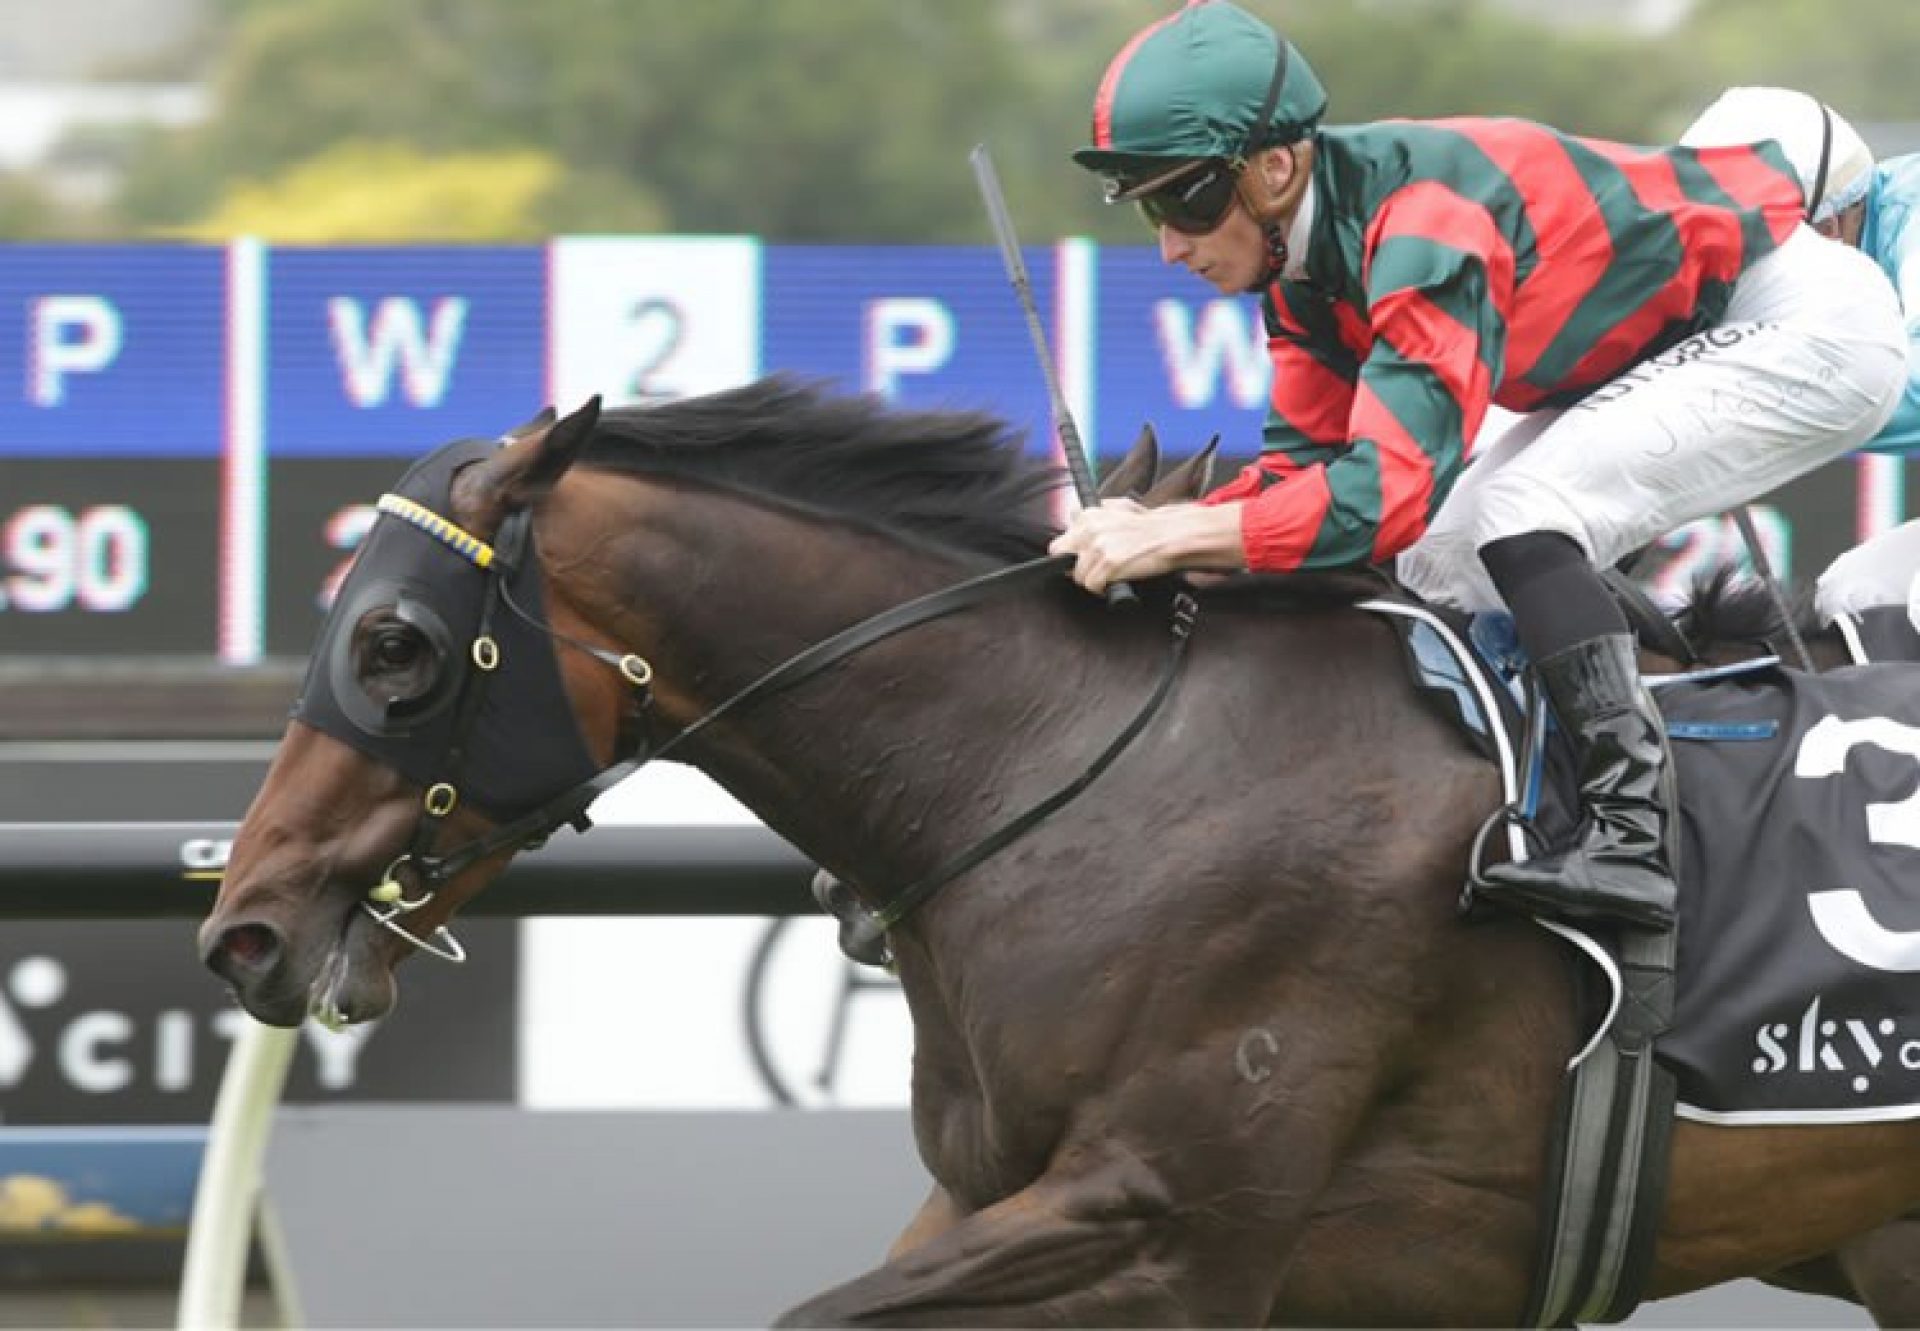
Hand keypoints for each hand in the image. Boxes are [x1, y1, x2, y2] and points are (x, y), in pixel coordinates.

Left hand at [1049, 497, 1184, 594]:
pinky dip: (1102, 589)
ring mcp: (1099, 546)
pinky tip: (1114, 582)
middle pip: (1062, 559)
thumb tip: (1074, 519)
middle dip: (1075, 567)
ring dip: (1093, 579)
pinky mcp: (1110, 563)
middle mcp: (1090, 529)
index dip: (1071, 554)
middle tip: (1092, 570)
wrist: (1171, 536)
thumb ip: (1094, 514)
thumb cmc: (1148, 527)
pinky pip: (1092, 585)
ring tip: (1110, 575)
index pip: (1060, 542)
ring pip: (1078, 575)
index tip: (1081, 559)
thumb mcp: (1118, 508)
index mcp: (1089, 516)